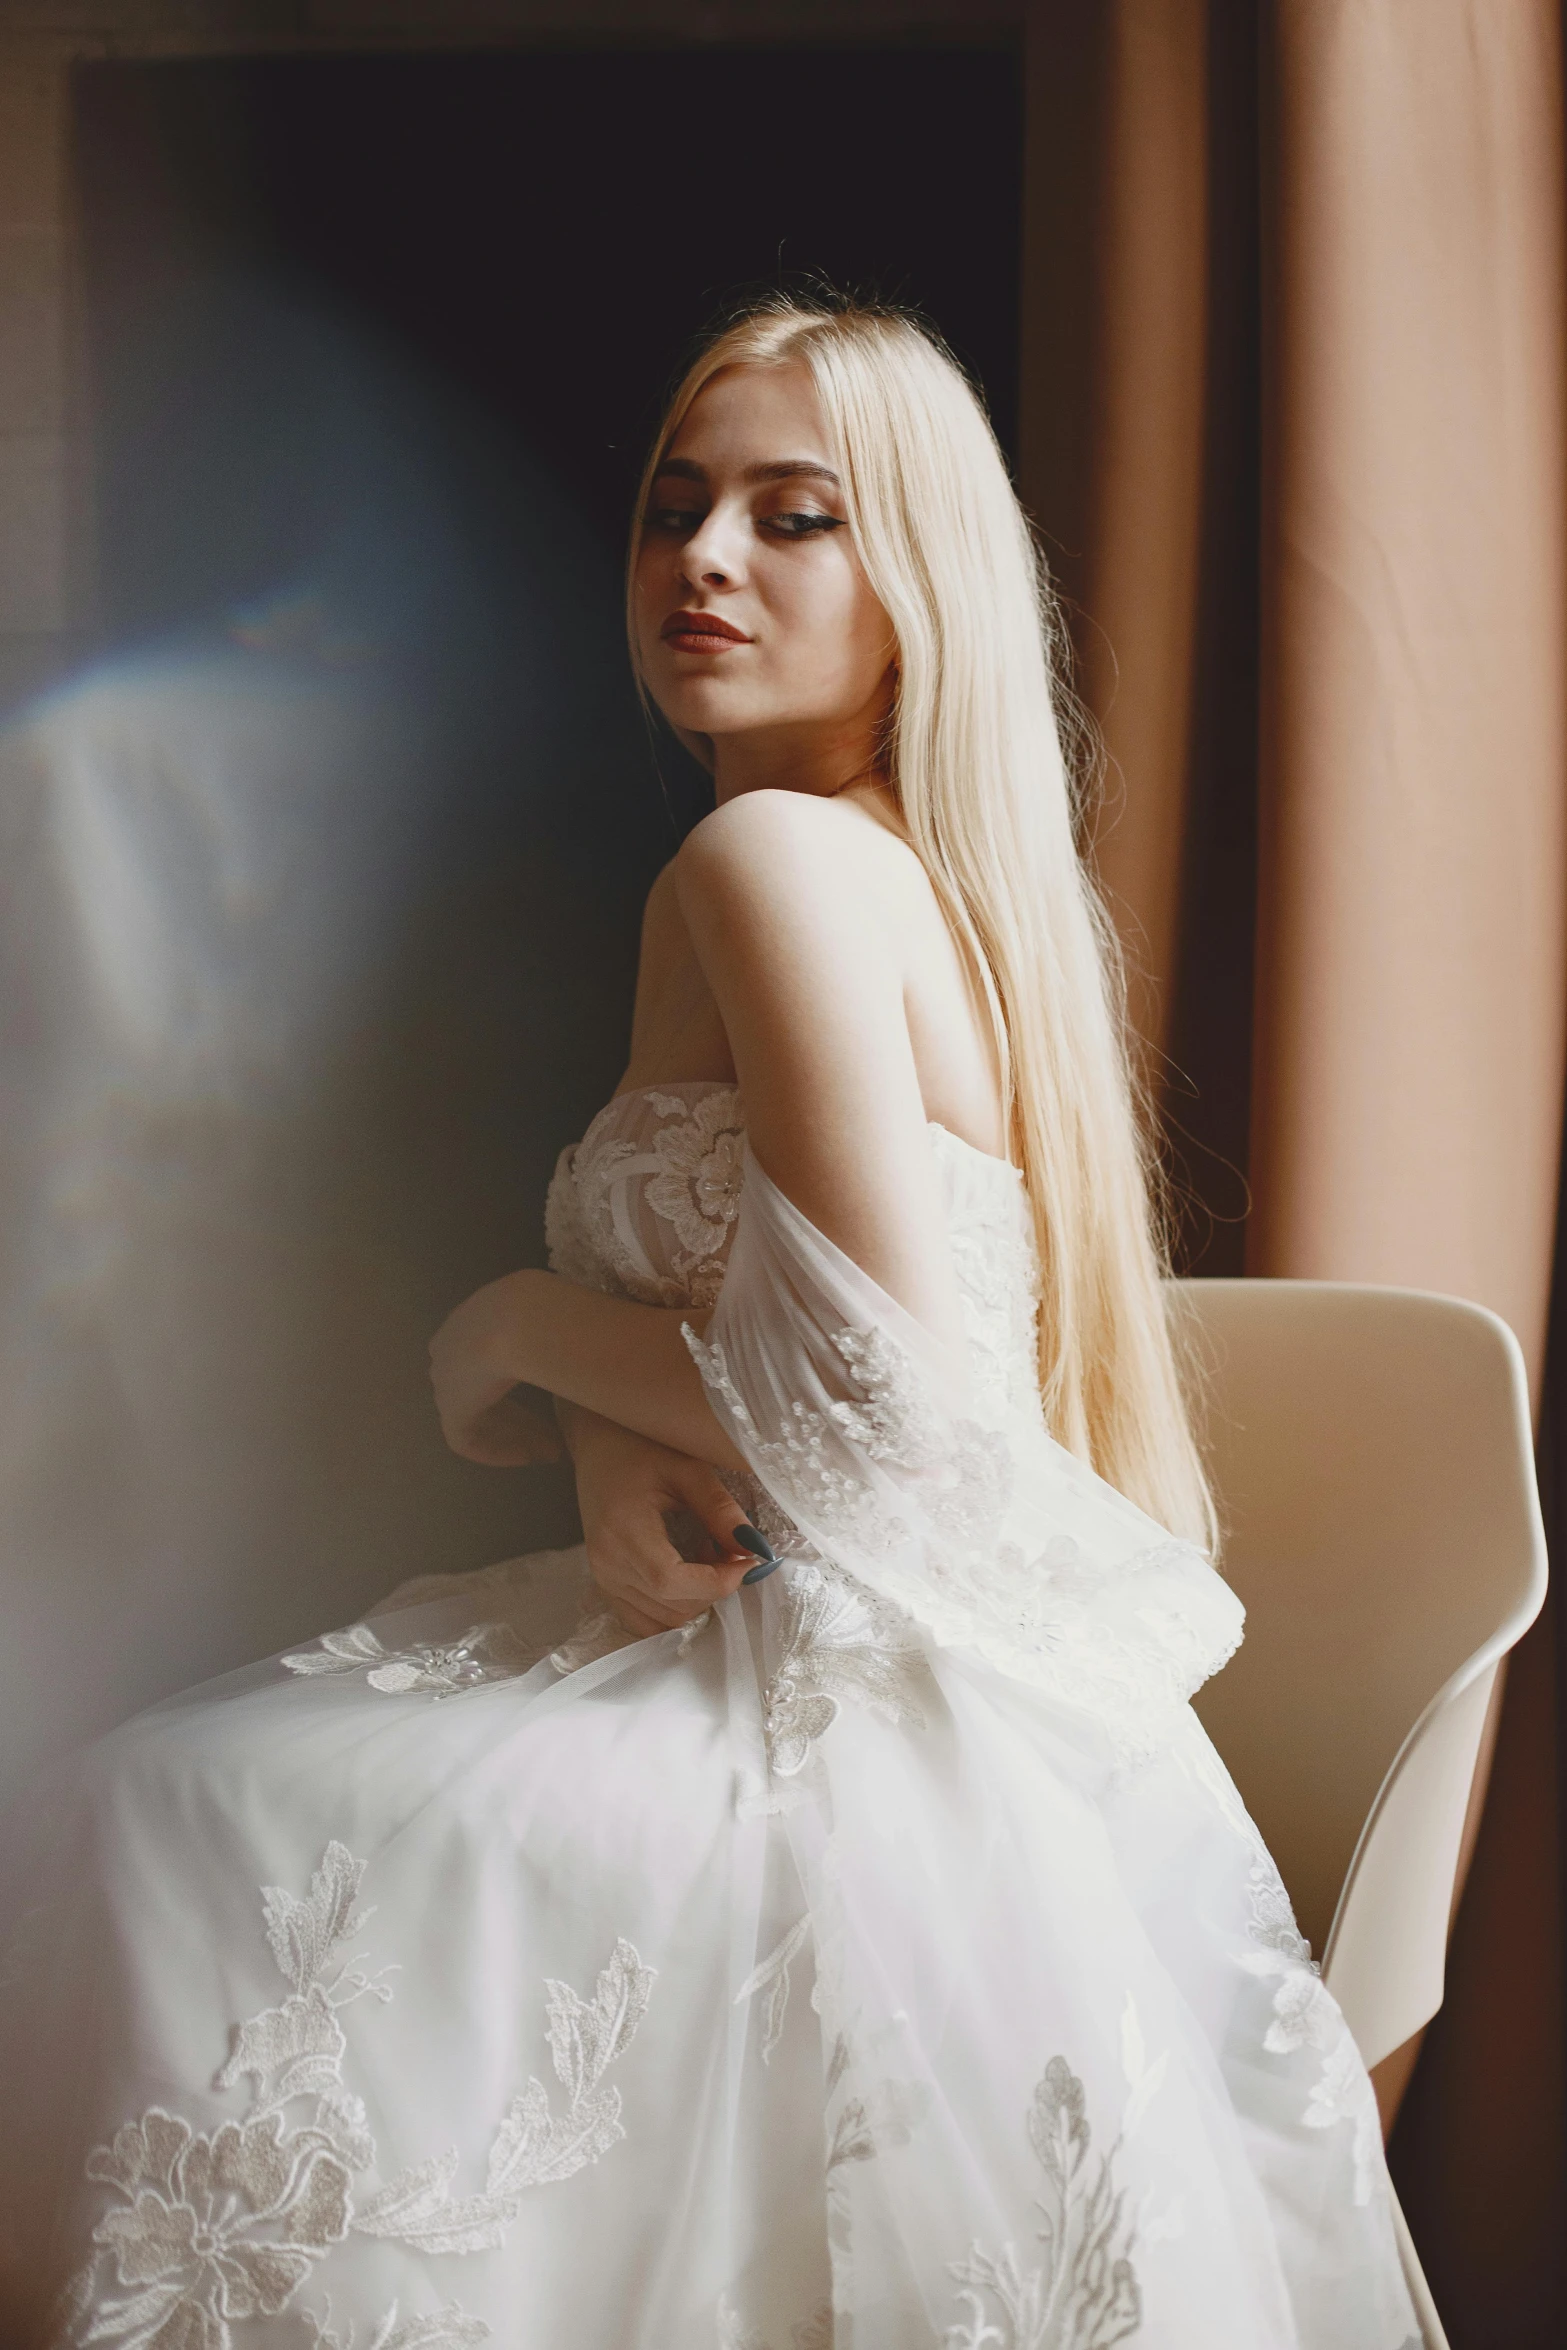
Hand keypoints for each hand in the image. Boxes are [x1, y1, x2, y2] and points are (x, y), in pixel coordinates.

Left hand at [429, 1273, 559, 1462]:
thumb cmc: (538, 1310)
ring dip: (515, 1435)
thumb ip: (545, 1330)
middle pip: (482, 1395)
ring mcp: (446, 1383)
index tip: (546, 1400)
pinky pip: (468, 1441)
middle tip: (552, 1434)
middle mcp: (449, 1354)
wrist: (519, 1321)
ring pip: (478, 1418)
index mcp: (466, 1325)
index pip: (485, 1363)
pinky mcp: (451, 1412)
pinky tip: (529, 1457)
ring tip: (550, 1450)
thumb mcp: (542, 1313)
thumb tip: (573, 1343)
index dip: (516, 1382)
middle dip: (518, 1417)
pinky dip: (498, 1451)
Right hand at [564, 1406, 758, 1637]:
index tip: (749, 1563)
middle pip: (672, 1606)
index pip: (671, 1582)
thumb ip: (720, 1511)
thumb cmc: (642, 1448)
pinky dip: (675, 1607)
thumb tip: (755, 1549)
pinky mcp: (605, 1585)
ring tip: (707, 1558)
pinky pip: (646, 1620)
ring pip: (663, 1620)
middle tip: (730, 1552)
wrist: (600, 1447)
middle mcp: (607, 1563)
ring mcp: (603, 1578)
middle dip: (713, 1588)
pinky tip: (688, 1574)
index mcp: (623, 1530)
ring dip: (697, 1599)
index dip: (716, 1583)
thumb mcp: (688, 1469)